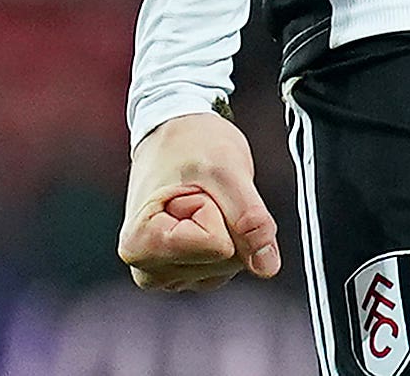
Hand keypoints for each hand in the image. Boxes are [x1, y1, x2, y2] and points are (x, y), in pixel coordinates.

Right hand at [119, 110, 281, 291]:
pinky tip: (203, 216)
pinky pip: (228, 266)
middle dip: (226, 221)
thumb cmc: (186, 144)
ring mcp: (167, 274)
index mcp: (141, 245)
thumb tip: (267, 266)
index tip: (193, 189)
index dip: (218, 209)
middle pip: (225, 261)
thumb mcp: (226, 169)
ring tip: (197, 200)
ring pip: (230, 266)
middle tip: (198, 192)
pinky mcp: (185, 273)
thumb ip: (250, 218)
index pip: (219, 246)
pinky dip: (227, 237)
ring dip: (227, 229)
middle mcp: (147, 268)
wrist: (174, 134)